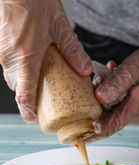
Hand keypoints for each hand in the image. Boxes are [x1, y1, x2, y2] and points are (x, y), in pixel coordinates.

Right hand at [0, 0, 91, 123]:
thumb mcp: (59, 25)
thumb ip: (73, 50)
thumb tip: (84, 70)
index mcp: (26, 58)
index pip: (24, 97)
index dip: (29, 112)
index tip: (35, 119)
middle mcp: (11, 58)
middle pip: (18, 90)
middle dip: (29, 100)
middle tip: (44, 103)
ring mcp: (2, 51)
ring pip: (12, 78)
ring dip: (24, 86)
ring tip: (40, 86)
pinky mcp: (0, 44)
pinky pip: (9, 66)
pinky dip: (20, 72)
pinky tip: (31, 65)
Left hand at [86, 41, 138, 140]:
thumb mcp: (134, 68)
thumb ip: (116, 84)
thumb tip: (98, 99)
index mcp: (138, 108)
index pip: (111, 126)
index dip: (93, 133)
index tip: (79, 137)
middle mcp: (138, 116)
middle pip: (110, 119)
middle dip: (95, 108)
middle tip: (86, 92)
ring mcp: (138, 114)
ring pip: (113, 112)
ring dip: (103, 100)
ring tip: (102, 79)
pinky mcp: (137, 110)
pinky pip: (120, 108)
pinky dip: (112, 98)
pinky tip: (110, 81)